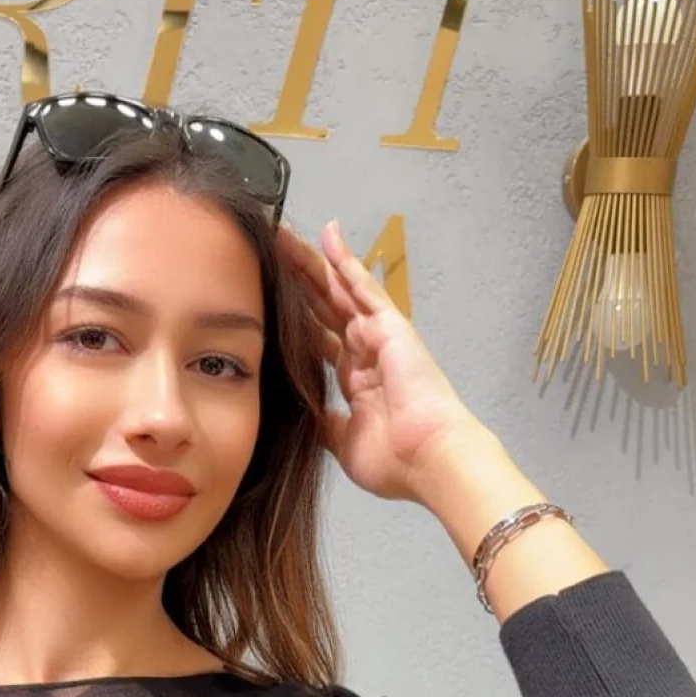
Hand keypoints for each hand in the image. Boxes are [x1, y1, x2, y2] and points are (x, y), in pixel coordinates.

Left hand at [277, 219, 480, 504]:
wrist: (427, 459)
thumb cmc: (396, 461)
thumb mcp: (343, 443)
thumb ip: (324, 422)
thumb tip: (302, 411)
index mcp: (357, 381)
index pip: (319, 340)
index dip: (296, 319)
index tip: (271, 301)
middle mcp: (366, 353)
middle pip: (323, 309)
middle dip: (297, 283)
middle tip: (268, 254)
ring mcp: (378, 336)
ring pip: (337, 290)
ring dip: (311, 264)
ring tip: (283, 235)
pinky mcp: (389, 325)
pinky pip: (363, 286)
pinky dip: (345, 261)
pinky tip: (328, 234)